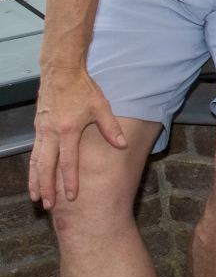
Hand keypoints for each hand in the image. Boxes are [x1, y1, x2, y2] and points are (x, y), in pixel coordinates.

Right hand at [28, 66, 126, 207]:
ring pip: (35, 160)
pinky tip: (34, 175)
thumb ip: (110, 128)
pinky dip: (32, 166)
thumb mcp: (101, 106)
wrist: (61, 70)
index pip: (68, 162)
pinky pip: (33, 151)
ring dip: (35, 180)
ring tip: (35, 197)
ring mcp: (41, 130)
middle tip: (47, 205)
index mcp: (68, 129)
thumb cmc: (82, 88)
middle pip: (46, 166)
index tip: (71, 196)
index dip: (69, 180)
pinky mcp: (38, 127)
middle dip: (46, 187)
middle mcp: (51, 133)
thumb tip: (122, 145)